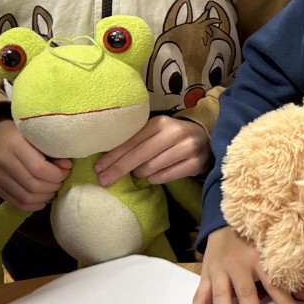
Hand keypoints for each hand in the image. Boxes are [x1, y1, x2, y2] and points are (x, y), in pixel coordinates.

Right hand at [0, 114, 69, 211]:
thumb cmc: (19, 135)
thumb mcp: (35, 136)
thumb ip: (51, 150)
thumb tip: (67, 166)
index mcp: (15, 146)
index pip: (40, 168)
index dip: (58, 174)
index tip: (67, 171)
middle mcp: (4, 163)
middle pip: (34, 186)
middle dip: (54, 187)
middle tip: (61, 181)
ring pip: (27, 197)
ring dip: (45, 197)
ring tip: (53, 189)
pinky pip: (17, 204)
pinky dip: (34, 205)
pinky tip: (42, 199)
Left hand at [95, 116, 209, 185]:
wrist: (205, 140)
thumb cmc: (172, 137)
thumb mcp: (155, 132)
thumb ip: (137, 140)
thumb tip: (107, 158)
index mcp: (160, 123)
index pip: (131, 141)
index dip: (113, 155)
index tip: (98, 167)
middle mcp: (174, 133)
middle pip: (139, 156)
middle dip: (118, 169)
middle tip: (103, 180)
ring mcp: (187, 149)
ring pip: (151, 168)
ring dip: (140, 173)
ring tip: (138, 172)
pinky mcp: (195, 164)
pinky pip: (165, 177)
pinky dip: (154, 179)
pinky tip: (152, 176)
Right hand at [188, 227, 303, 303]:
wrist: (225, 223)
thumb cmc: (254, 241)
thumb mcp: (271, 252)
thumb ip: (287, 276)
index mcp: (259, 257)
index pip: (274, 284)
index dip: (286, 303)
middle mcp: (237, 264)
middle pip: (246, 293)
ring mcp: (219, 269)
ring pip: (221, 295)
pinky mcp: (205, 273)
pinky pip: (200, 293)